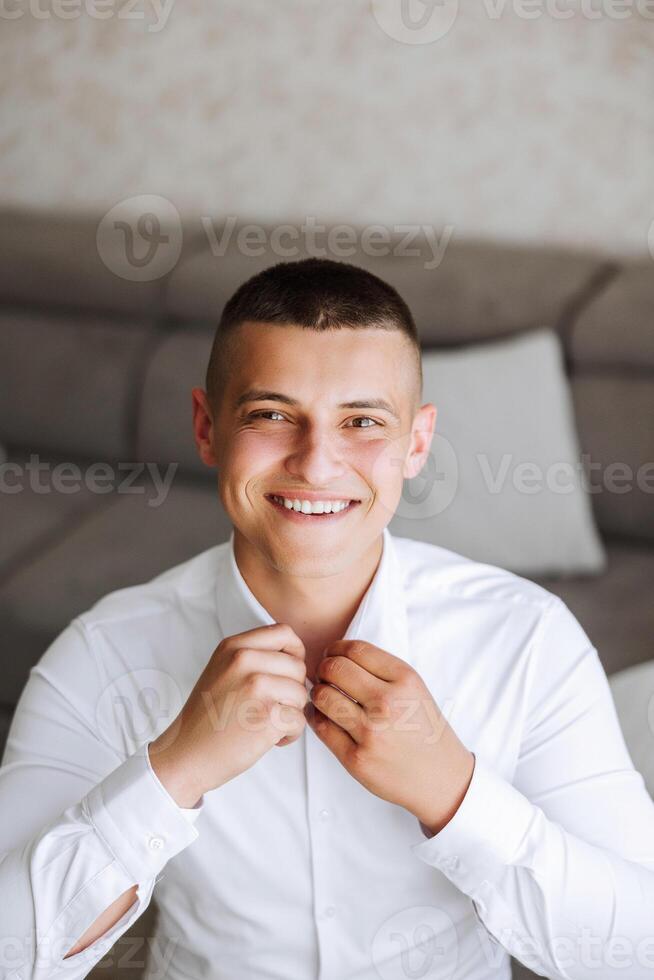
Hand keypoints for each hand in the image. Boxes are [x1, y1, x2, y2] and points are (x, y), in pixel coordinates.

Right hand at [148, 623, 307, 806]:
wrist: (186, 754)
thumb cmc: (206, 717)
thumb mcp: (221, 669)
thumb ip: (252, 655)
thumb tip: (294, 654)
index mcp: (234, 647)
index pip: (283, 633)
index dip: (294, 653)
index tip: (286, 673)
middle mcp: (244, 661)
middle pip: (298, 667)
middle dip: (292, 690)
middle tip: (272, 707)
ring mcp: (256, 687)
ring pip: (301, 694)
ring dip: (292, 713)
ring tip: (268, 723)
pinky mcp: (267, 716)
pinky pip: (299, 720)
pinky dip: (290, 734)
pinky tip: (271, 738)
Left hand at [306, 639, 474, 833]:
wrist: (441, 778)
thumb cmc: (424, 730)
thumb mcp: (415, 689)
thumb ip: (381, 671)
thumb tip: (336, 656)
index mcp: (405, 680)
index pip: (356, 650)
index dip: (337, 648)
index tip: (332, 653)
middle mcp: (387, 703)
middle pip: (335, 669)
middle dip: (323, 668)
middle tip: (324, 675)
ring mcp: (371, 732)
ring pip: (322, 696)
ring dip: (317, 692)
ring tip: (323, 696)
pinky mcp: (356, 758)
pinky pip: (321, 727)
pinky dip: (315, 716)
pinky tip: (323, 715)